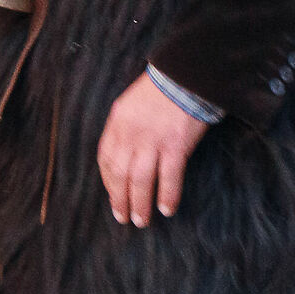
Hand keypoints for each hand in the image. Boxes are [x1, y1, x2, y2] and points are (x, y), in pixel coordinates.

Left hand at [97, 73, 209, 226]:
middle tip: (124, 218)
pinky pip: (169, 178)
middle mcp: (131, 134)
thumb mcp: (131, 103)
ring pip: (141, 181)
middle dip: (120, 200)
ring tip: (142, 220)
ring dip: (140, 204)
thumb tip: (124, 156)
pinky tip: (167, 209)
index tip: (113, 197)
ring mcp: (153, 140)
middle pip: (121, 175)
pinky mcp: (175, 145)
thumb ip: (124, 127)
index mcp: (118, 122)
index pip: (106, 159)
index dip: (108, 182)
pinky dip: (167, 196)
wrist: (188, 73)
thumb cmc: (163, 88)